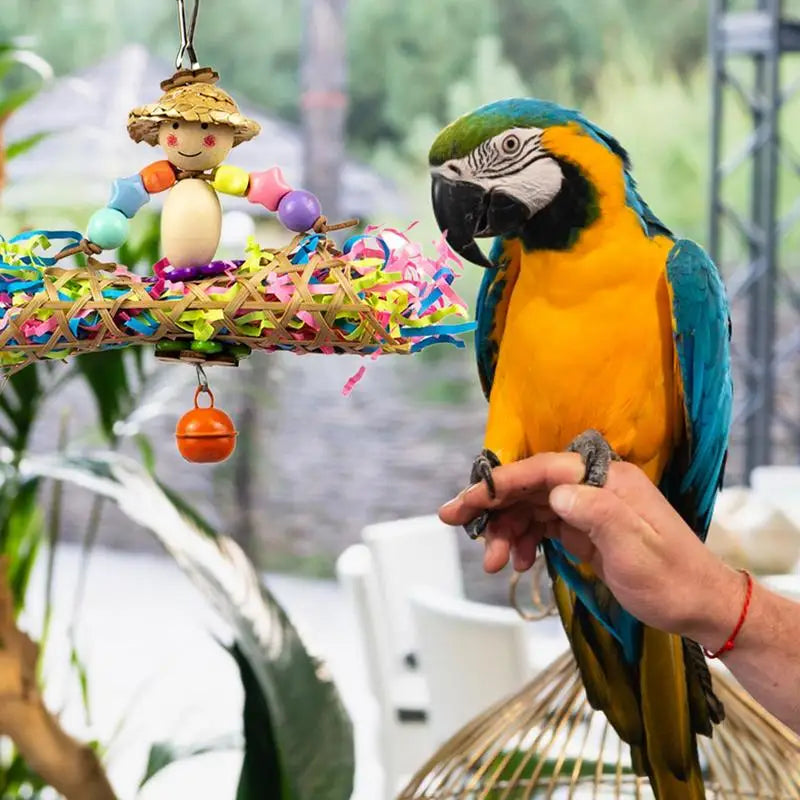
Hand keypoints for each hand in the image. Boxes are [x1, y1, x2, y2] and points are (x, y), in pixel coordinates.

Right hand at [439, 453, 743, 640]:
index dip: (500, 482)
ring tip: (492, 564)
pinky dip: (522, 541)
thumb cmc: (670, 578)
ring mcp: (587, 505)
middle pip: (528, 485)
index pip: (541, 470)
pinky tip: (515, 563)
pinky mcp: (584, 527)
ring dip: (504, 531)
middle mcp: (592, 484)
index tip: (467, 500)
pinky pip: (542, 526)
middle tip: (453, 520)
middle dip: (490, 504)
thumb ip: (598, 514)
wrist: (697, 604)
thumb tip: (557, 492)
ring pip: (530, 507)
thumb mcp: (636, 548)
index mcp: (605, 478)